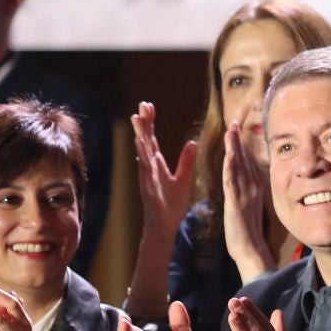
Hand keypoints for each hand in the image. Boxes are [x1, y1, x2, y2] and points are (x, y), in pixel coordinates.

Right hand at [132, 100, 199, 241]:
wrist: (164, 226)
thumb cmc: (171, 205)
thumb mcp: (183, 180)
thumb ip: (186, 161)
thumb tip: (193, 143)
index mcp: (156, 164)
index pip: (152, 139)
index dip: (150, 122)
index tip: (149, 105)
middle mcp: (149, 167)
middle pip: (145, 140)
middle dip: (144, 122)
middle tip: (143, 104)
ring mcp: (147, 176)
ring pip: (143, 152)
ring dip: (141, 135)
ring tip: (138, 118)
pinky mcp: (148, 186)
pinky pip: (146, 169)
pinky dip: (144, 157)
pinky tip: (142, 145)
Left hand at [222, 125, 274, 279]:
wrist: (250, 250)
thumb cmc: (248, 234)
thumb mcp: (248, 208)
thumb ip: (247, 194)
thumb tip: (246, 185)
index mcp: (254, 188)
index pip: (247, 162)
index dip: (241, 145)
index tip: (236, 130)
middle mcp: (253, 188)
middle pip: (244, 159)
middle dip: (238, 140)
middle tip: (234, 122)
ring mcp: (245, 194)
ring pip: (239, 166)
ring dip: (234, 147)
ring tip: (231, 130)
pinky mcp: (236, 203)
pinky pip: (233, 181)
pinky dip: (231, 166)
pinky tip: (230, 154)